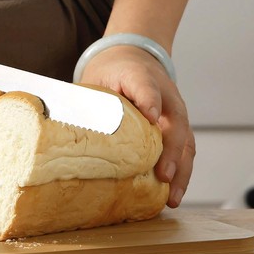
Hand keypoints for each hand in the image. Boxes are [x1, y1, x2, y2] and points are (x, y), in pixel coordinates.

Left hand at [79, 44, 194, 207]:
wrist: (135, 56)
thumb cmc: (114, 71)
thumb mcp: (98, 75)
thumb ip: (90, 97)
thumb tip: (66, 125)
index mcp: (141, 77)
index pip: (146, 87)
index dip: (149, 101)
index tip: (151, 117)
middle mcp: (166, 96)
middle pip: (176, 123)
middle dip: (171, 151)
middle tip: (163, 175)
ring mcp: (175, 113)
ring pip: (186, 142)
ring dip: (181, 170)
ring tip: (172, 198)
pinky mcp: (177, 128)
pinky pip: (184, 151)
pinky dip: (180, 173)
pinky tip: (171, 195)